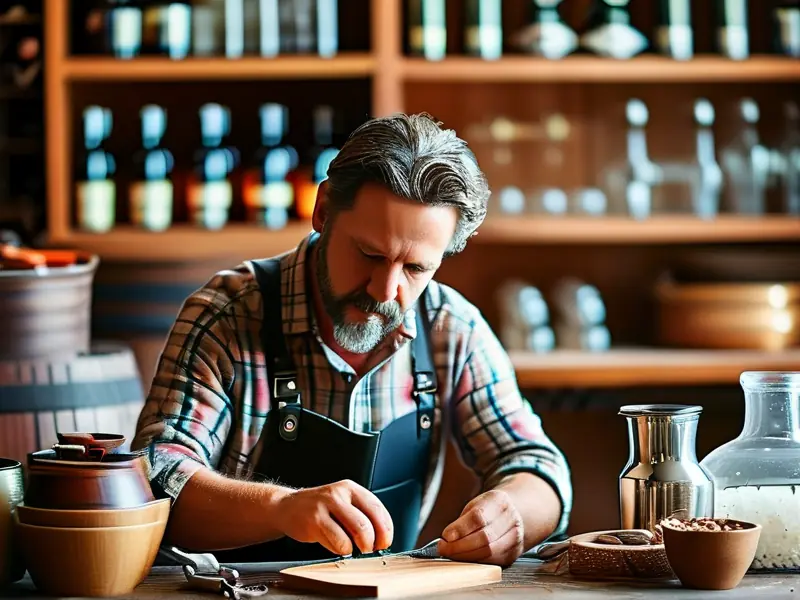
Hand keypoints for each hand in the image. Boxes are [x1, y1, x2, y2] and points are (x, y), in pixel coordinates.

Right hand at [276, 479, 393, 555]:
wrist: (287, 507)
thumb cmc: (320, 509)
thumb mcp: (342, 503)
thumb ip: (360, 515)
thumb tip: (381, 538)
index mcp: (351, 488)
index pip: (377, 509)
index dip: (385, 530)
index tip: (384, 543)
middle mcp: (339, 493)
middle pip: (366, 523)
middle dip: (372, 543)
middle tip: (369, 550)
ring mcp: (326, 506)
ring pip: (354, 533)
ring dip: (357, 548)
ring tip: (352, 549)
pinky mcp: (314, 520)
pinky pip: (337, 542)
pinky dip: (341, 550)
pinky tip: (336, 546)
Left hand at [437, 489, 524, 566]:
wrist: (514, 514)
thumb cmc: (489, 510)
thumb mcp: (475, 506)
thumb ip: (463, 521)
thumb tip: (447, 538)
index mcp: (499, 501)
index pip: (479, 517)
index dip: (460, 529)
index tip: (446, 536)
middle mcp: (511, 519)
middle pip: (485, 537)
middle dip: (460, 546)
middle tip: (444, 548)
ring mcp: (515, 537)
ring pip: (489, 552)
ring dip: (466, 556)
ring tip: (451, 554)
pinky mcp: (514, 553)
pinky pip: (493, 561)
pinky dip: (476, 561)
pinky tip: (465, 558)